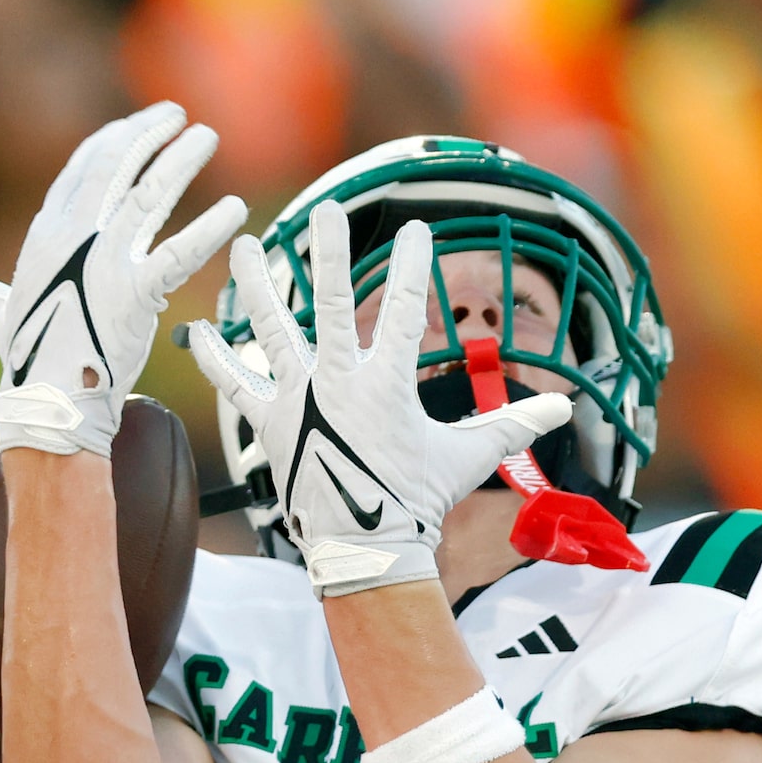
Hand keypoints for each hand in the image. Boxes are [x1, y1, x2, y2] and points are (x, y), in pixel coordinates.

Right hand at [0, 103, 244, 457]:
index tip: (144, 124)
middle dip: (148, 134)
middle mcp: (72, 237)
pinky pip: (179, 253)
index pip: (83, 170)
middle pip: (114, 167)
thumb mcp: (5, 318)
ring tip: (207, 136)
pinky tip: (235, 208)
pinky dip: (210, 229)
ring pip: (147, 195)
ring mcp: (102, 262)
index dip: (116, 141)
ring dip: (180, 160)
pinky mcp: (134, 294)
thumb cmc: (30, 365)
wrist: (49, 403)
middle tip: (180, 114)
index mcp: (46, 235)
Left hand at [185, 201, 568, 594]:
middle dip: (330, 253)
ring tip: (244, 246)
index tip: (417, 229)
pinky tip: (197, 330)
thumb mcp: (466, 458)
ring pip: (272, 331)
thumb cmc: (414, 502)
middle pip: (331, 304)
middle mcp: (336, 383)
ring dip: (258, 286)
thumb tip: (563, 409)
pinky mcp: (268, 425)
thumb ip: (511, 425)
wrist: (362, 550)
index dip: (413, 268)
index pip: (405, 312)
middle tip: (326, 212)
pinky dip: (215, 358)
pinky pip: (235, 385)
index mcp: (385, 385)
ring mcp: (296, 401)